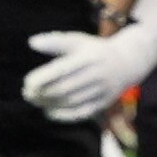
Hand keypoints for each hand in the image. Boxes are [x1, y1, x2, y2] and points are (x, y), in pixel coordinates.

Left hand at [21, 28, 136, 124]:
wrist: (128, 62)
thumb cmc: (94, 50)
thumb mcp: (78, 41)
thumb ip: (55, 42)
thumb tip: (31, 42)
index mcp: (89, 57)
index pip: (61, 70)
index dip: (42, 78)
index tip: (27, 82)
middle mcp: (97, 74)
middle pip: (64, 88)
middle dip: (42, 93)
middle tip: (27, 94)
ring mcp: (103, 89)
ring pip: (71, 101)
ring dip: (49, 104)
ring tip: (35, 101)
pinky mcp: (105, 102)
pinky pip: (82, 112)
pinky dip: (63, 115)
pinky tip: (49, 112)